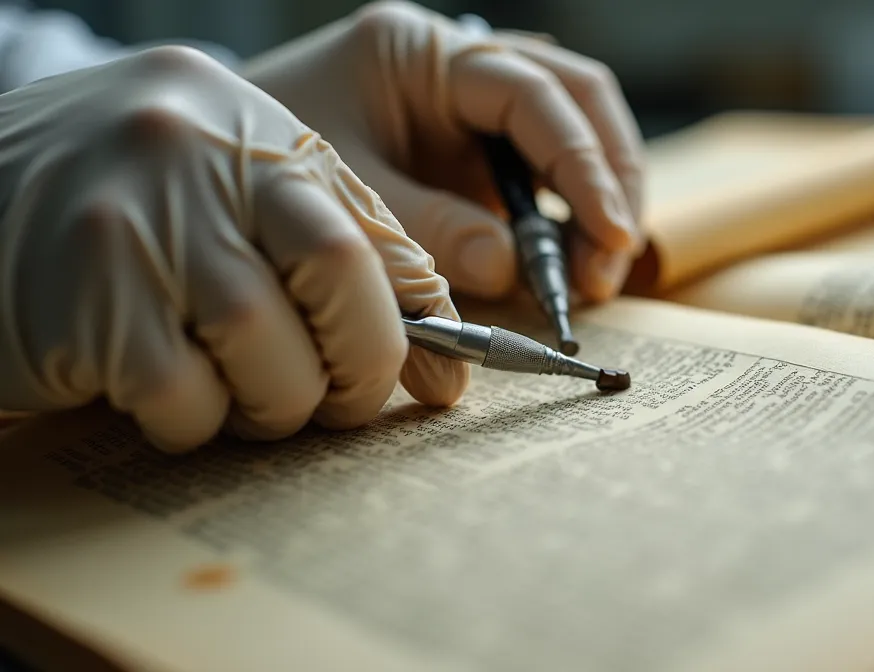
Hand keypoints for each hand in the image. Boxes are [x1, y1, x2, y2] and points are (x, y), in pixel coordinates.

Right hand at [0, 46, 467, 452]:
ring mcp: (136, 228)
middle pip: (341, 276)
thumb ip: (326, 246)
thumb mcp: (220, 196)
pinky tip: (163, 397)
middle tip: (342, 401)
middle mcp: (195, 156)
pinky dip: (194, 423)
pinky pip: (187, 401)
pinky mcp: (83, 306)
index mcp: (246, 128)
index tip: (444, 375)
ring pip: (271, 357)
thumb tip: (445, 351)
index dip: (419, 316)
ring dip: (273, 406)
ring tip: (239, 397)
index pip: (368, 229)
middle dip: (363, 365)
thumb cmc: (111, 217)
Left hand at [242, 0, 645, 303]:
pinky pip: (539, 172)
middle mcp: (457, 67)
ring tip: (592, 276)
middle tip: (611, 259)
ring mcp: (469, 108)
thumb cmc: (265, 169)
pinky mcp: (470, 151)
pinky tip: (566, 263)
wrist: (214, 170)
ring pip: (571, 131)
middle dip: (607, 177)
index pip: (533, 94)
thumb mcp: (345, 197)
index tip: (609, 232)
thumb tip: (510, 267)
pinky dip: (562, 217)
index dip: (583, 163)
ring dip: (594, 200)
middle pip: (575, 99)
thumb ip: (428, 229)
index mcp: (420, 52)